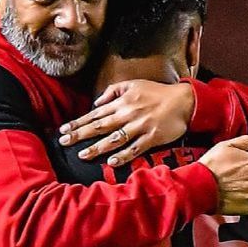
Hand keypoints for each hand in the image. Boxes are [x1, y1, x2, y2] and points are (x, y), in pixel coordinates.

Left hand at [58, 80, 194, 165]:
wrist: (184, 101)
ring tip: (83, 154)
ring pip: (114, 139)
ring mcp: (140, 126)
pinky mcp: (152, 137)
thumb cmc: (158, 92)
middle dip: (80, 134)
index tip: (63, 130)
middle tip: (63, 142)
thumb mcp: (134, 84)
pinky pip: (135, 148)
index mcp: (122, 102)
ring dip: (97, 147)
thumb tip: (96, 102)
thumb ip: (113, 91)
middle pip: (100, 126)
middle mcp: (128, 114)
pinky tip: (112, 162)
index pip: (95, 114)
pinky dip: (123, 156)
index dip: (78, 122)